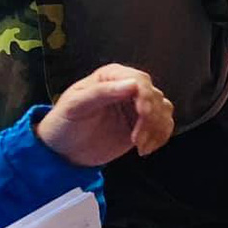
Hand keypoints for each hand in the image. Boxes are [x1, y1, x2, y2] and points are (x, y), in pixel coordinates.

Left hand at [35, 65, 174, 166]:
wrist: (63, 151)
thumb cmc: (63, 123)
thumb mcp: (75, 105)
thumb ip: (101, 92)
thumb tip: (132, 84)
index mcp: (111, 76)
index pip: (139, 80)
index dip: (145, 97)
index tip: (143, 114)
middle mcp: (128, 87)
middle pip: (154, 96)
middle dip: (150, 119)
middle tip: (136, 139)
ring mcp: (137, 105)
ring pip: (163, 110)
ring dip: (156, 129)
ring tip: (139, 145)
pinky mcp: (143, 123)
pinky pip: (164, 124)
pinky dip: (161, 136)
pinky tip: (145, 148)